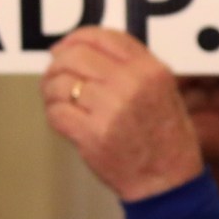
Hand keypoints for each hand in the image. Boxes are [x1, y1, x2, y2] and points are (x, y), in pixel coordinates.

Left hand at [42, 28, 205, 201]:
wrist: (167, 181)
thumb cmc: (164, 138)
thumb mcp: (163, 90)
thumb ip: (130, 66)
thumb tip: (80, 48)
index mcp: (148, 70)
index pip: (101, 37)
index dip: (75, 39)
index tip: (63, 48)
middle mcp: (130, 85)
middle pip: (74, 56)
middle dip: (57, 64)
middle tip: (54, 76)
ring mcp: (110, 109)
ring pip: (60, 83)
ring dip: (51, 91)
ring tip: (58, 100)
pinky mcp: (92, 134)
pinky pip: (56, 112)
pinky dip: (53, 113)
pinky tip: (62, 118)